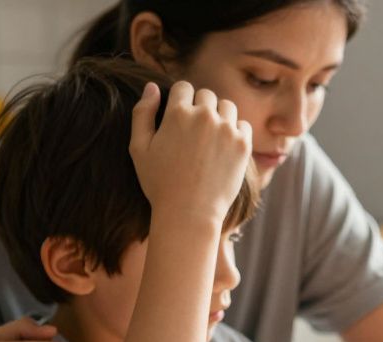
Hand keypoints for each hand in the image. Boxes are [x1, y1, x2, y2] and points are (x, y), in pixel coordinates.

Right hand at [128, 81, 251, 225]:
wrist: (189, 213)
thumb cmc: (160, 183)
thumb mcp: (139, 148)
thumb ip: (142, 113)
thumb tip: (152, 87)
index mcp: (177, 113)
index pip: (184, 87)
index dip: (181, 100)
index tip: (180, 116)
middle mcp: (204, 116)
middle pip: (206, 95)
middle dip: (200, 107)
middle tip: (195, 131)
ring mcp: (226, 130)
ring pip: (226, 107)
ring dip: (219, 116)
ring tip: (210, 137)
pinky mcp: (243, 145)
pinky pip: (243, 125)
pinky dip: (235, 131)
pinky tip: (224, 147)